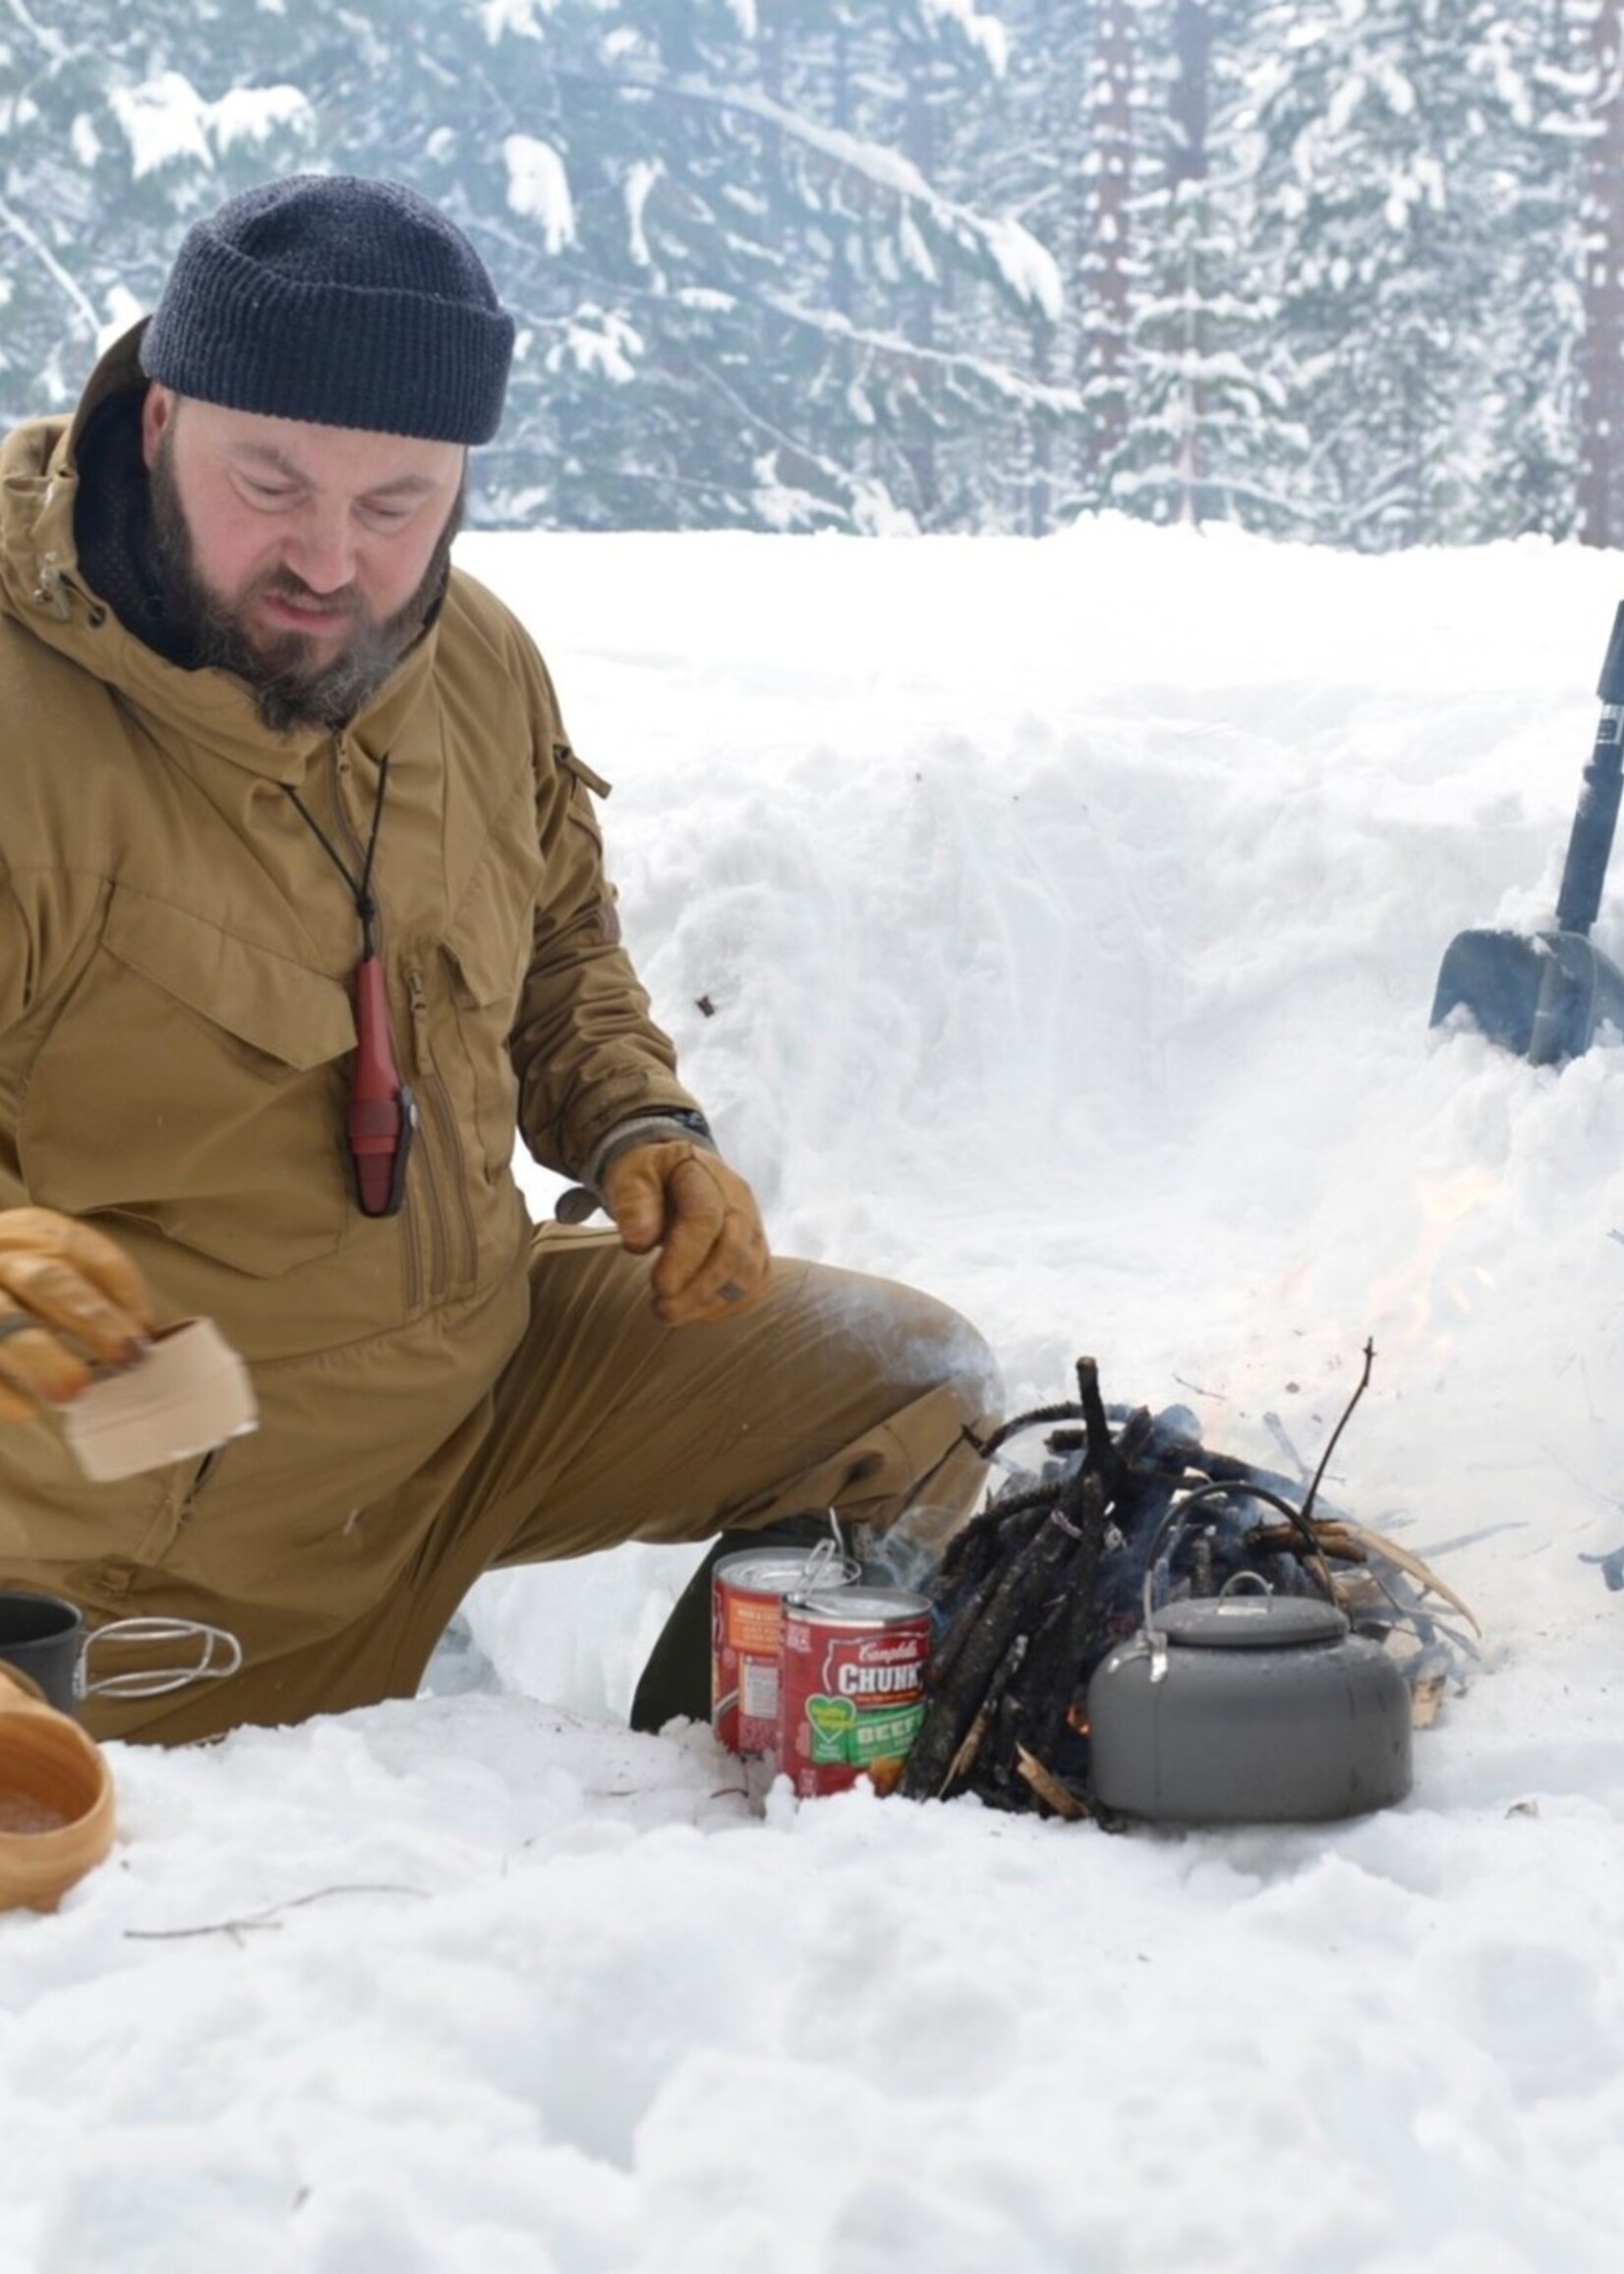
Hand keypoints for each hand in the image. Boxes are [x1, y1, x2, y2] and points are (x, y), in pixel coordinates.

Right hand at [0, 1208, 158, 1422]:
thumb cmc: (13, 1282)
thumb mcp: (48, 1266)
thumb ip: (92, 1293)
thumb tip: (139, 1338)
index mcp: (35, 1233)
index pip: (86, 1254)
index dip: (122, 1293)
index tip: (145, 1334)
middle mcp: (1, 1258)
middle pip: (47, 1282)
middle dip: (91, 1320)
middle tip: (125, 1355)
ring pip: (4, 1320)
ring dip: (42, 1358)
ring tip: (73, 1390)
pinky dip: (0, 1392)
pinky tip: (25, 1410)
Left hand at [599, 1142, 770, 1325]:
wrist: (672, 1173)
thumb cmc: (649, 1177)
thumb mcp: (629, 1176)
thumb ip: (632, 1204)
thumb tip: (638, 1243)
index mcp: (704, 1174)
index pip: (707, 1217)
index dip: (685, 1257)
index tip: (658, 1286)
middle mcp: (739, 1199)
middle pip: (735, 1249)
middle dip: (699, 1289)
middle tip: (662, 1309)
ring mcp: (753, 1225)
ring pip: (750, 1273)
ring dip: (710, 1302)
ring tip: (671, 1312)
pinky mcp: (756, 1250)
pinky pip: (755, 1285)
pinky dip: (727, 1306)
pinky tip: (696, 1311)